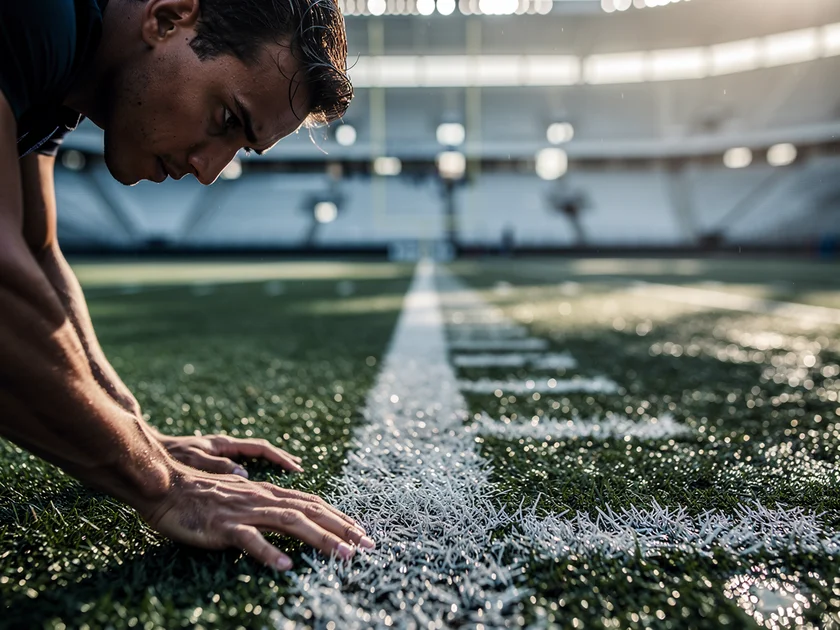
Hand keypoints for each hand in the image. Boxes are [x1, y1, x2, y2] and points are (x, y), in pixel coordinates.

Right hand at [140, 463, 374, 569]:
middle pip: (311, 511)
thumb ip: (264, 507)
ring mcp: (244, 512)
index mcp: (268, 494)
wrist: (165, 485)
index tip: (362, 533)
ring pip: (290, 523)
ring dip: (320, 540)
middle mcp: (262, 499)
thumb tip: (290, 517)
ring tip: (343, 556)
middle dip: (343, 529)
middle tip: (368, 546)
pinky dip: (268, 553)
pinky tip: (286, 568)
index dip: (339, 518)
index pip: (313, 503)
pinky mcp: (223, 526)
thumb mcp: (240, 500)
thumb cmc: (201, 496)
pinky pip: (249, 540)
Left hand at [154, 432, 303, 477]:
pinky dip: (253, 477)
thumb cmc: (167, 457)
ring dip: (269, 469)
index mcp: (223, 445)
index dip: (279, 457)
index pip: (259, 448)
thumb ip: (217, 466)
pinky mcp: (210, 468)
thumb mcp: (193, 460)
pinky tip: (256, 491)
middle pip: (260, 452)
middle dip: (281, 460)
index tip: (296, 467)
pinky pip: (239, 471)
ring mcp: (218, 458)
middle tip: (300, 470)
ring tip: (285, 479)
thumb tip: (244, 474)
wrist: (143, 457)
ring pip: (251, 462)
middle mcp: (224, 450)